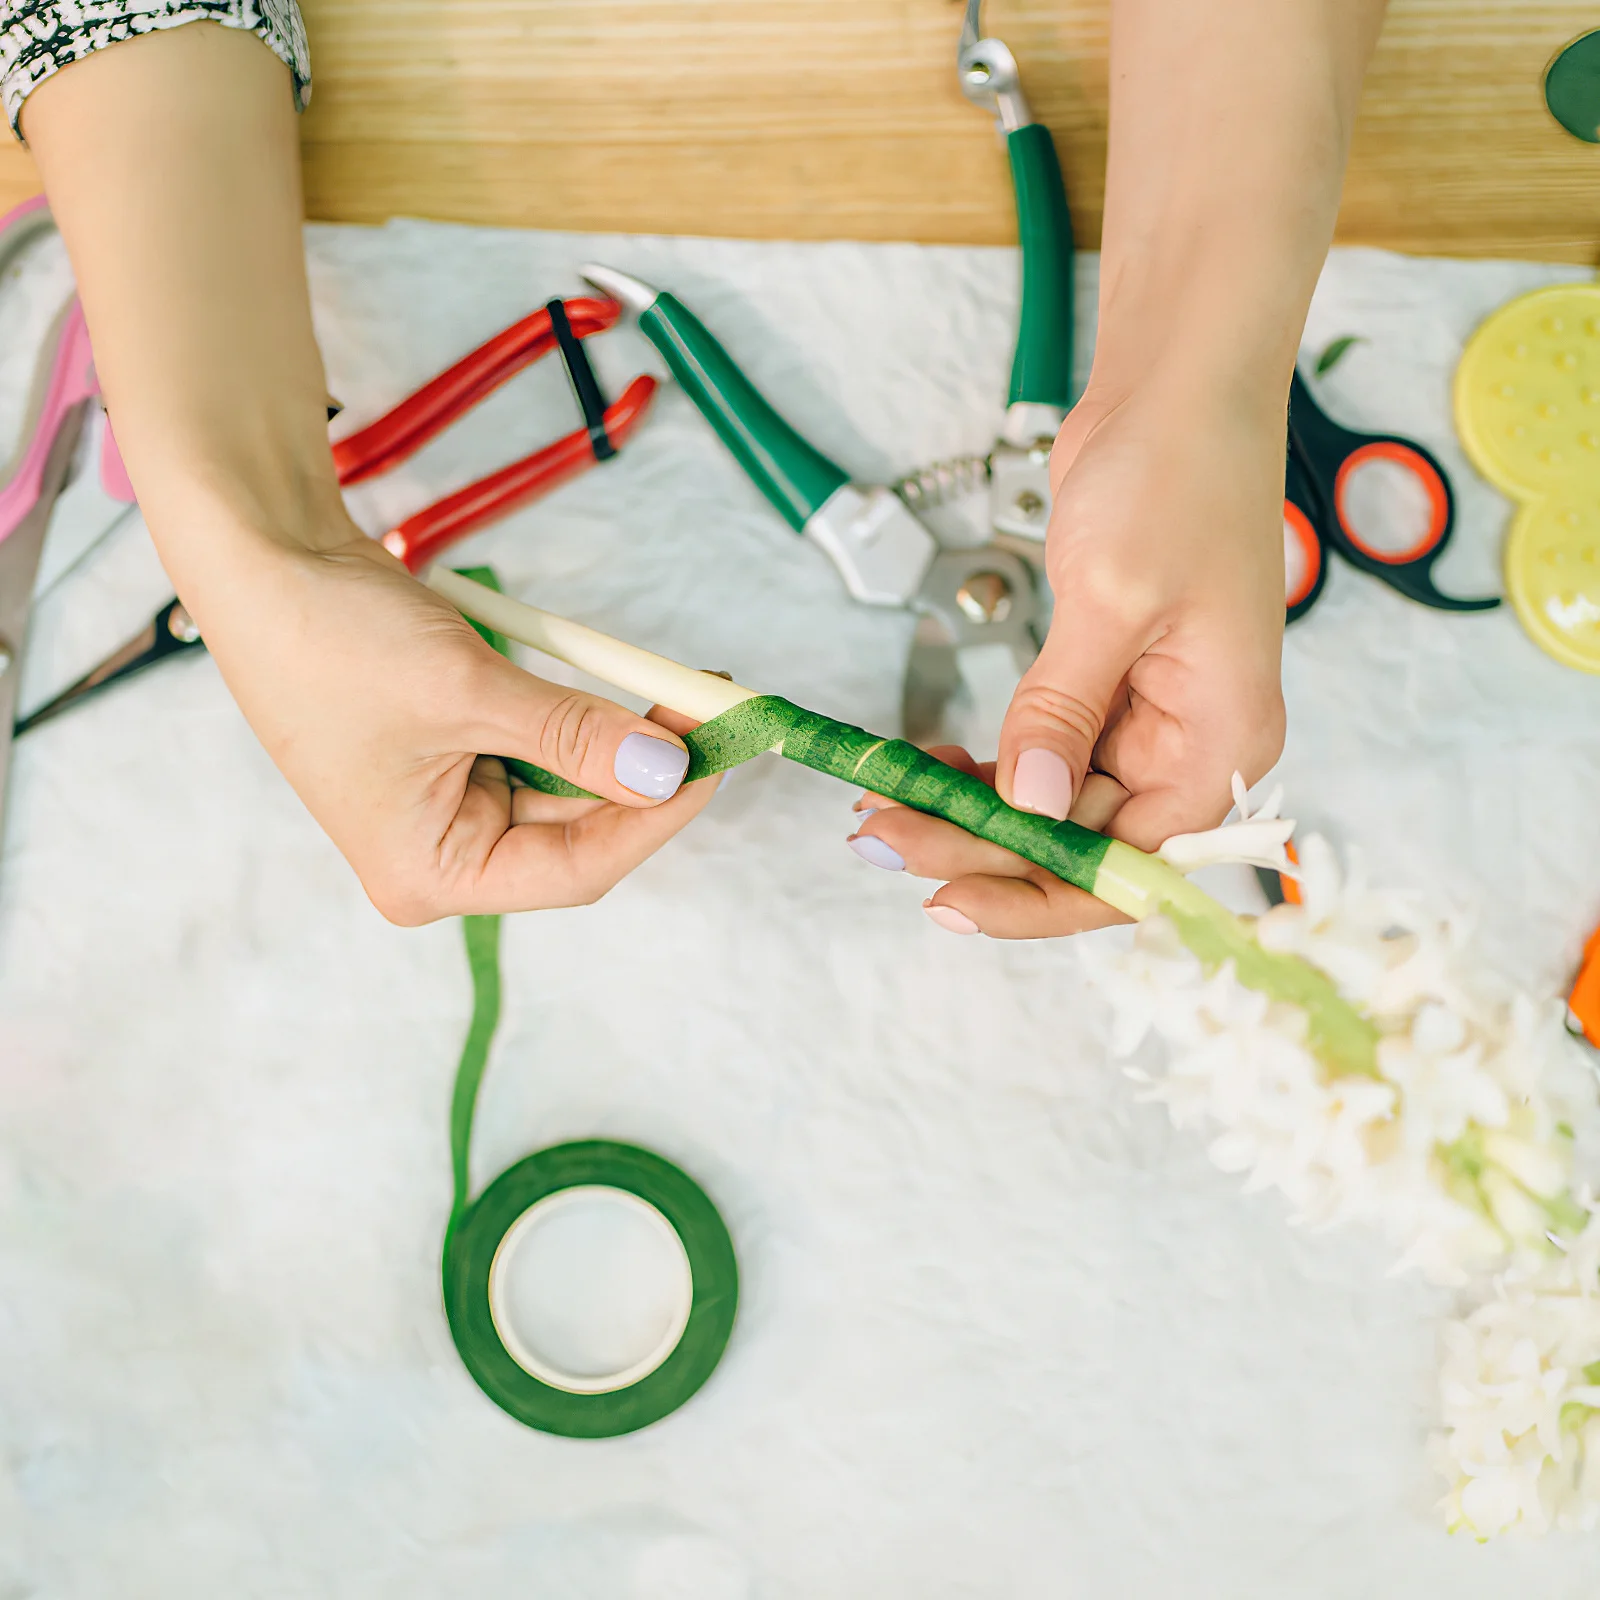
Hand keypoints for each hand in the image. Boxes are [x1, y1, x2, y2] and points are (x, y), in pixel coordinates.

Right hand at [185, 524, 718, 924]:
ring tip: (685, 691)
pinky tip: (631, 689)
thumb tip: (668, 769)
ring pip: (574, 790)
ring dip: (626, 740)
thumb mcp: (467, 689)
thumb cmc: (332, 638)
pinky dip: (589, 719)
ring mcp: (453, 808)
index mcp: (429, 873)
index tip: (715, 759)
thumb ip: (574, 736)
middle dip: (650, 771)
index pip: (576, 870)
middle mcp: (444, 856)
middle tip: (717, 712)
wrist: (265, 560)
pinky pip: (548, 751)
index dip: (655, 816)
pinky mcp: (464, 758)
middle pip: (582, 832)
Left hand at [853, 378, 1286, 937]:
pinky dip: (984, 767)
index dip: (1036, 897)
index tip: (947, 899)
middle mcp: (1189, 746)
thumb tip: (1028, 806)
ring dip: (968, 812)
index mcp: (1220, 745)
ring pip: (1048, 805)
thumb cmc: (1177, 473)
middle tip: (881, 836)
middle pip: (1078, 844)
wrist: (1176, 387)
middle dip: (976, 847)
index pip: (1128, 871)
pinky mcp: (1104, 686)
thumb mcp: (1114, 599)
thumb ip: (1063, 710)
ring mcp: (1145, 718)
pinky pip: (1041, 754)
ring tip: (883, 803)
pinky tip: (926, 765)